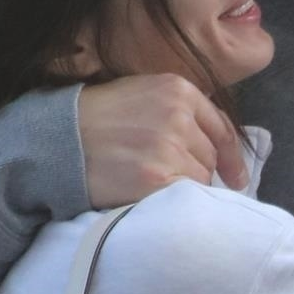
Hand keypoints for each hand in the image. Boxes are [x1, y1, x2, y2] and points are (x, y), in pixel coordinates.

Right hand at [75, 70, 247, 206]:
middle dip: (197, 171)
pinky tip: (152, 196)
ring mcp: (168, 148)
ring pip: (200, 180)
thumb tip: (214, 147)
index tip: (236, 178)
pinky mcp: (156, 178)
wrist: (57, 139)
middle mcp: (177, 116)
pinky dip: (174, 202)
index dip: (231, 158)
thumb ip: (178, 111)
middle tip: (167, 178)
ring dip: (184, 188)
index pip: (221, 128)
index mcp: (177, 90)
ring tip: (151, 183)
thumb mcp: (141, 94)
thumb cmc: (96, 119)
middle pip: (210, 157)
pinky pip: (184, 197)